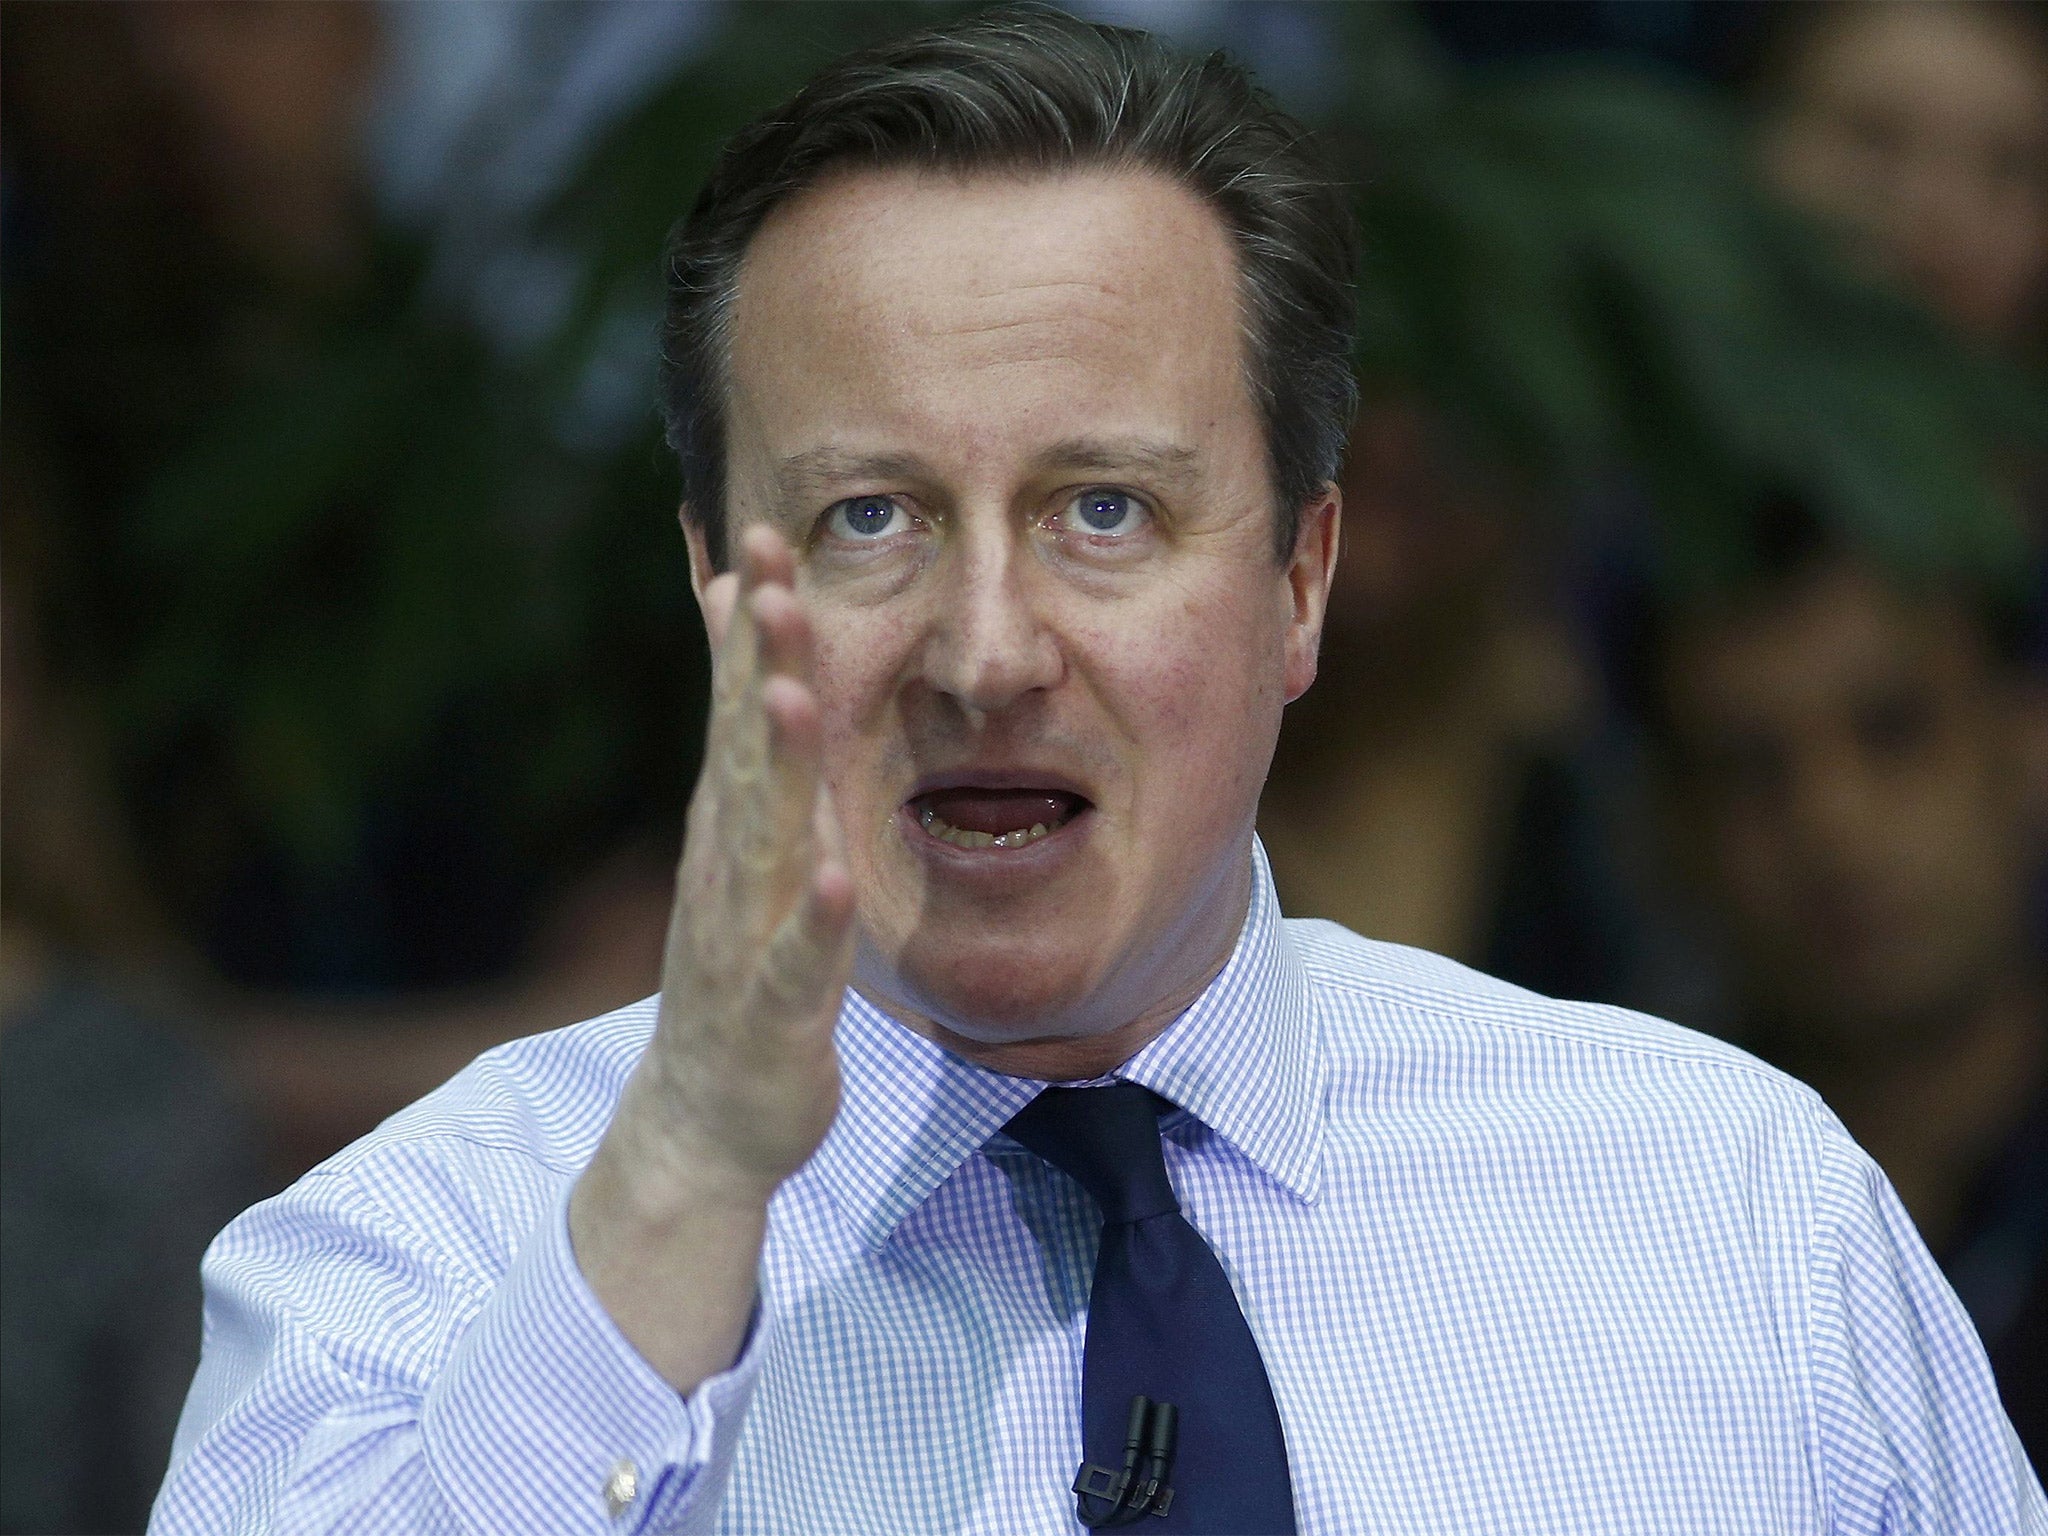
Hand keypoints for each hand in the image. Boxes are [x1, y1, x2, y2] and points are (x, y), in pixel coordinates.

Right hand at [634, 525, 854, 1202]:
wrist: (705, 1115)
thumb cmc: (737, 960)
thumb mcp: (740, 839)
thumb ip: (746, 738)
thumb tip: (735, 627)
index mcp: (732, 819)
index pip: (741, 702)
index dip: (753, 622)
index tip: (766, 532)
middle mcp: (731, 860)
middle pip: (747, 746)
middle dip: (760, 659)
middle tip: (770, 573)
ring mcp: (748, 932)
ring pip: (766, 838)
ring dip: (778, 766)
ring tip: (793, 693)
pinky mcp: (777, 1008)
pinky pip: (801, 959)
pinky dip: (814, 918)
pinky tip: (835, 876)